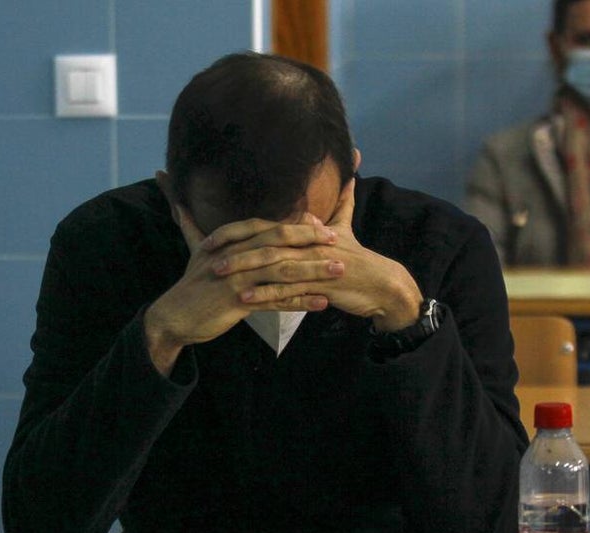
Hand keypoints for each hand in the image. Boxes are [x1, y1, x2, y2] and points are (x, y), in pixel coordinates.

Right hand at [143, 205, 341, 374]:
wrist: (173, 317)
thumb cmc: (191, 287)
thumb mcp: (195, 252)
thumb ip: (193, 226)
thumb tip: (180, 204)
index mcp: (229, 241)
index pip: (268, 227)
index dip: (296, 225)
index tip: (322, 225)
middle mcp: (234, 255)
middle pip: (278, 242)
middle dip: (310, 240)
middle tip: (337, 241)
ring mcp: (237, 278)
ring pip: (282, 270)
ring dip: (313, 270)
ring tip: (339, 270)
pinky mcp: (237, 302)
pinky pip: (275, 301)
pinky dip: (299, 301)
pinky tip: (321, 303)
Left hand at [208, 178, 423, 332]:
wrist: (384, 285)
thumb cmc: (359, 260)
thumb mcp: (347, 228)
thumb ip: (340, 204)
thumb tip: (347, 175)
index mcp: (307, 232)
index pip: (266, 227)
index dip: (238, 231)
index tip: (212, 236)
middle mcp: (308, 244)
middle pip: (265, 242)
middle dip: (234, 247)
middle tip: (205, 253)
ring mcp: (314, 265)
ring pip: (273, 265)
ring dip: (244, 269)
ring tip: (217, 275)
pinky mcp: (320, 287)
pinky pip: (288, 291)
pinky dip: (265, 294)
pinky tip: (245, 299)